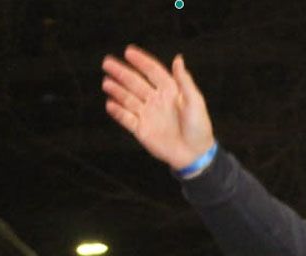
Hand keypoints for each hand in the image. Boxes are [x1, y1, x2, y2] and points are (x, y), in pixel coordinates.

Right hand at [101, 45, 214, 170]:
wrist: (194, 154)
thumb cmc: (199, 127)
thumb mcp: (195, 102)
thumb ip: (184, 81)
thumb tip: (178, 59)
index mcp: (170, 92)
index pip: (153, 72)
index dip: (141, 61)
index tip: (128, 51)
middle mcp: (156, 101)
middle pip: (135, 83)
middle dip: (121, 72)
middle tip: (107, 62)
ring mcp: (148, 115)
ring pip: (128, 99)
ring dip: (117, 90)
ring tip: (106, 82)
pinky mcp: (142, 130)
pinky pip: (126, 118)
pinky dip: (118, 112)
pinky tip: (110, 104)